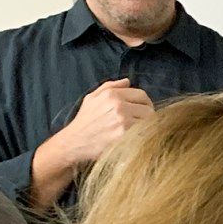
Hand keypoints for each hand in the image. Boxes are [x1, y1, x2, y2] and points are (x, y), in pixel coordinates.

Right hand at [30, 79, 153, 208]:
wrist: (74, 142)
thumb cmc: (84, 120)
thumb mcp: (92, 98)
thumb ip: (110, 86)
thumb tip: (128, 81)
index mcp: (112, 95)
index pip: (142, 95)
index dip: (145, 103)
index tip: (143, 109)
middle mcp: (118, 106)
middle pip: (148, 109)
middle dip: (147, 115)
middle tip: (141, 122)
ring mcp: (122, 122)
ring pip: (148, 122)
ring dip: (146, 127)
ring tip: (137, 130)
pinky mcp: (124, 136)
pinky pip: (143, 134)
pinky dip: (142, 136)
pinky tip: (135, 138)